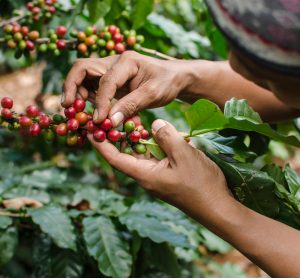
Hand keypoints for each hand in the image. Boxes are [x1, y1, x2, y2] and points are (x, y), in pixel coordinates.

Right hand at [63, 51, 192, 125]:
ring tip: (77, 111)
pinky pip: (93, 87)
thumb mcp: (153, 94)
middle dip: (72, 87)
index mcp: (126, 62)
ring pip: (84, 77)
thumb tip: (109, 122)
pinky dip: (88, 98)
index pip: (105, 81)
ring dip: (77, 93)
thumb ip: (130, 106)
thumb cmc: (167, 82)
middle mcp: (114, 62)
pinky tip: (91, 111)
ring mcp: (111, 70)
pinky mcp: (112, 80)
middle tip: (68, 107)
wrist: (175, 77)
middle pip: (82, 69)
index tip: (98, 120)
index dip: (100, 102)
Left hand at [88, 119, 234, 224]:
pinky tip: (155, 133)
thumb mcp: (183, 155)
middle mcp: (146, 176)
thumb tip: (154, 124)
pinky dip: (152, 144)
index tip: (91, 129)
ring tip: (131, 121)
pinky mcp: (167, 174)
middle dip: (118, 137)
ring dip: (136, 139)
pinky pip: (154, 157)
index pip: (115, 158)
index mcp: (144, 174)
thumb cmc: (200, 183)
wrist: (217, 206)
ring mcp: (157, 176)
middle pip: (125, 154)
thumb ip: (166, 136)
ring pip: (141, 154)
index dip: (101, 144)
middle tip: (113, 117)